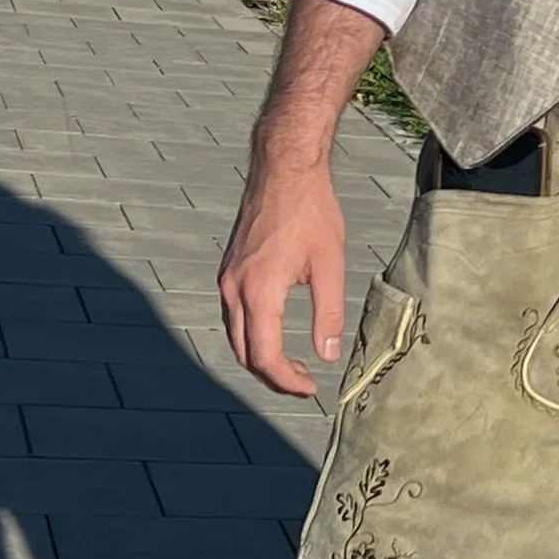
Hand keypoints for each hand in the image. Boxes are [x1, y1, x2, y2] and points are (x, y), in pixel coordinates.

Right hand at [218, 146, 346, 398]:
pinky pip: (234, 316)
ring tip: (292, 366)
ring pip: (235, 336)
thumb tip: (327, 355)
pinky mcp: (229, 270)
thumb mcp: (331, 264)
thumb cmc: (311, 211)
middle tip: (303, 385)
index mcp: (259, 291)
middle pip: (245, 353)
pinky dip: (252, 335)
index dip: (287, 381)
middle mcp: (234, 289)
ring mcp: (227, 279)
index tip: (311, 389)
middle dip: (272, 377)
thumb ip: (329, 314)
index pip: (265, 356)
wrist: (283, 169)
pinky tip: (276, 335)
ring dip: (260, 357)